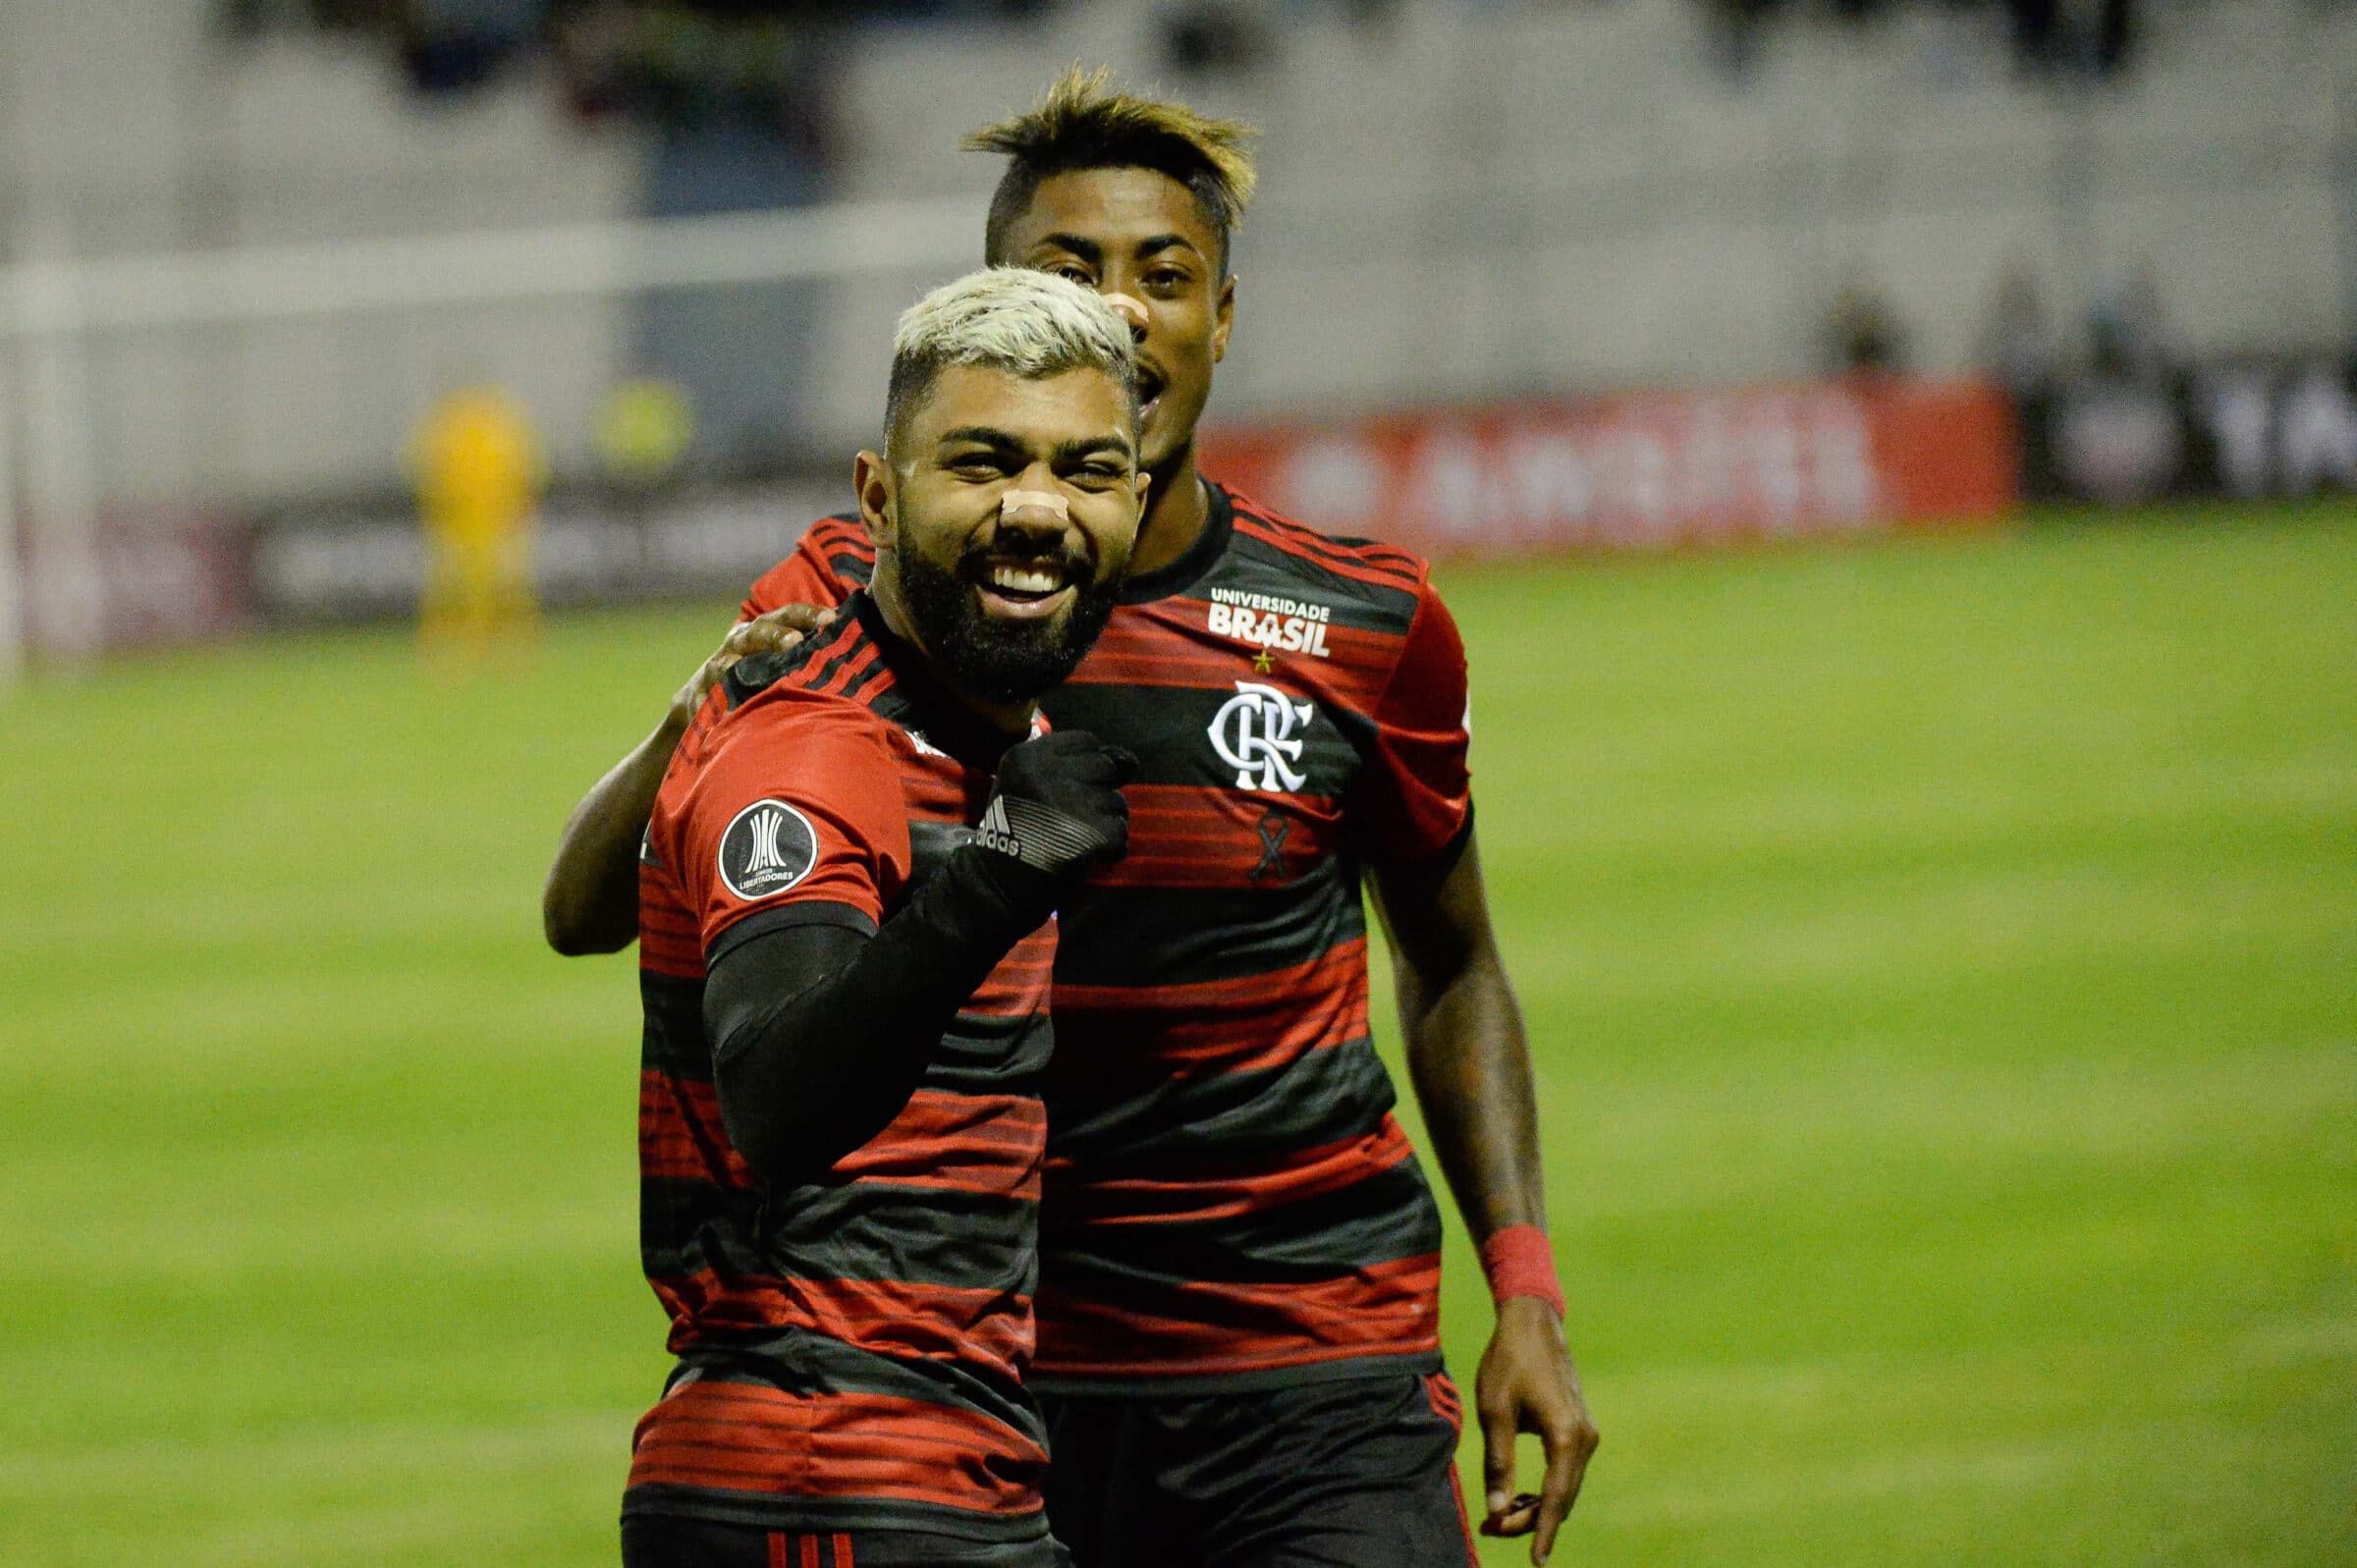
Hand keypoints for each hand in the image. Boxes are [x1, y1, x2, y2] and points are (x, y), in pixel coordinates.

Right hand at [670, 604, 836, 724]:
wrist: (701, 700)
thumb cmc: (758, 677)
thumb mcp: (782, 661)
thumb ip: (812, 655)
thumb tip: (861, 653)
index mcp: (765, 629)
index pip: (789, 615)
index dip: (809, 614)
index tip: (832, 619)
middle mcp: (741, 642)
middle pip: (758, 631)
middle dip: (775, 634)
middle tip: (795, 642)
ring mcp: (718, 666)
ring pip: (728, 662)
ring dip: (742, 665)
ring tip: (756, 676)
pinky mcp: (700, 694)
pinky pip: (708, 697)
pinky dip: (714, 702)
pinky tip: (728, 711)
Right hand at [979, 730, 1136, 883]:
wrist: (999, 885)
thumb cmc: (1017, 829)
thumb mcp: (1029, 782)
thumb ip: (1079, 763)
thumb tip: (1131, 761)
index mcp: (1028, 756)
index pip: (1086, 741)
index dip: (1085, 766)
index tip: (1070, 787)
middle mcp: (1047, 774)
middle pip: (1106, 768)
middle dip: (1098, 793)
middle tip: (1071, 818)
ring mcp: (1069, 805)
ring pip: (1117, 802)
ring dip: (1104, 823)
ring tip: (1073, 838)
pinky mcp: (1090, 835)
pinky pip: (1121, 833)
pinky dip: (1109, 850)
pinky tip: (1082, 855)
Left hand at [1476, 1297, 1598, 1564]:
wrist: (1532, 1324)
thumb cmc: (1508, 1362)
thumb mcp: (1494, 1413)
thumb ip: (1498, 1463)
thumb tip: (1498, 1509)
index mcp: (1566, 1437)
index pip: (1555, 1498)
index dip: (1541, 1531)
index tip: (1535, 1561)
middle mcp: (1585, 1439)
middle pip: (1561, 1498)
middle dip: (1529, 1519)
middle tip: (1489, 1527)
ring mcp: (1587, 1433)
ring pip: (1565, 1487)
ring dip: (1536, 1505)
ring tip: (1498, 1515)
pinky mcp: (1580, 1428)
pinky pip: (1566, 1471)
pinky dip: (1545, 1488)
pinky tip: (1518, 1495)